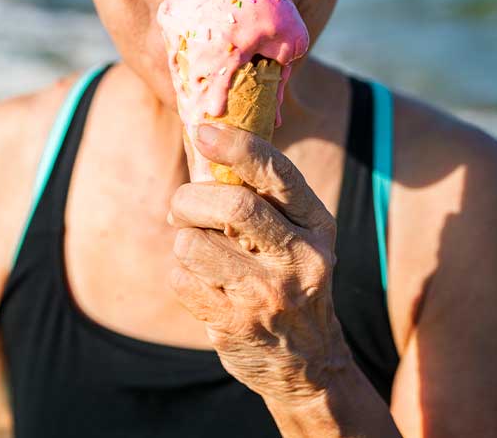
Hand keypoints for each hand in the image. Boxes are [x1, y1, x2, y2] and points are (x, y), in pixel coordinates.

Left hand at [167, 122, 351, 404]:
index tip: (203, 130)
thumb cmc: (289, 279)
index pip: (278, 173)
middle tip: (181, 209)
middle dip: (190, 200)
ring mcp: (269, 295)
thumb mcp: (296, 236)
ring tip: (200, 254)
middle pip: (231, 206)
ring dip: (182, 243)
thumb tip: (203, 144)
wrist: (309, 364)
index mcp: (317, 225)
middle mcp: (301, 258)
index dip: (237, 146)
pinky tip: (204, 286)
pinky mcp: (236, 324)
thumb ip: (261, 197)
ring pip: (193, 244)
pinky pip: (180, 278)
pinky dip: (180, 275)